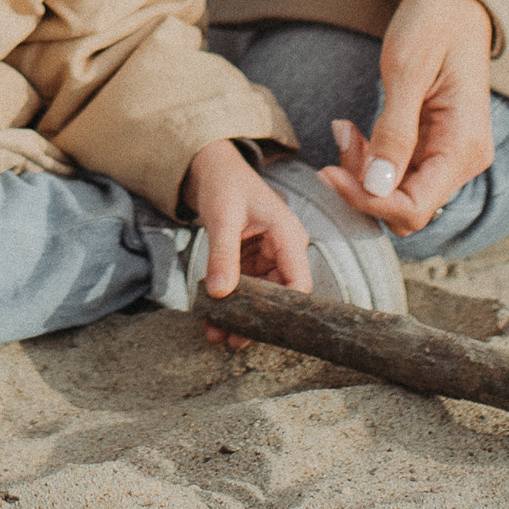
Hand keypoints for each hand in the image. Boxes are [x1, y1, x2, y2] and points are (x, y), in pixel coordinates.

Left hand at [181, 135, 311, 344]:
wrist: (209, 168)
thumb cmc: (224, 183)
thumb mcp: (222, 217)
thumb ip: (222, 255)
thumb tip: (219, 294)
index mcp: (288, 235)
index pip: (299, 282)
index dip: (286, 310)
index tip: (262, 330)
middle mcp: (283, 249)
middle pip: (279, 295)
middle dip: (257, 318)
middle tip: (231, 340)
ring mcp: (267, 257)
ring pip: (260, 296)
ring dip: (240, 315)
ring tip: (216, 334)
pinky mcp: (251, 261)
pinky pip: (244, 288)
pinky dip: (230, 302)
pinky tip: (211, 318)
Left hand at [321, 0, 495, 236]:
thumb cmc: (433, 23)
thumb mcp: (406, 71)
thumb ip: (394, 132)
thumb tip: (377, 186)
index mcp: (463, 146)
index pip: (414, 208)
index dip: (368, 201)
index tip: (329, 172)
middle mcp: (463, 159)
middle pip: (405, 207)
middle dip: (363, 186)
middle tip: (339, 139)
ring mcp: (450, 154)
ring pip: (398, 193)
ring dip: (364, 173)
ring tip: (344, 130)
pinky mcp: (435, 146)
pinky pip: (400, 172)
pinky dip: (373, 160)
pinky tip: (356, 132)